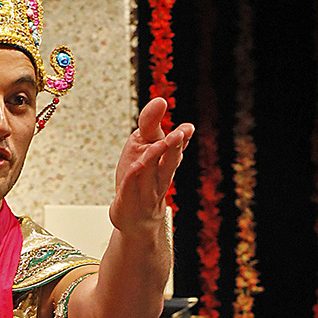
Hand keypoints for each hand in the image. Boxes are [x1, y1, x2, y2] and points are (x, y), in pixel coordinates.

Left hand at [110, 97, 193, 230]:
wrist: (135, 216)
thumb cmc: (140, 177)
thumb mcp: (143, 145)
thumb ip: (150, 124)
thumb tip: (160, 100)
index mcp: (167, 160)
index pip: (178, 148)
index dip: (182, 139)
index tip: (186, 129)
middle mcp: (161, 176)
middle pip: (170, 162)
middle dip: (174, 148)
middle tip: (178, 134)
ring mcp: (147, 191)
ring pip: (153, 175)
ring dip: (154, 160)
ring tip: (158, 145)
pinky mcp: (131, 202)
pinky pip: (132, 189)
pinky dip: (133, 178)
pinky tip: (135, 166)